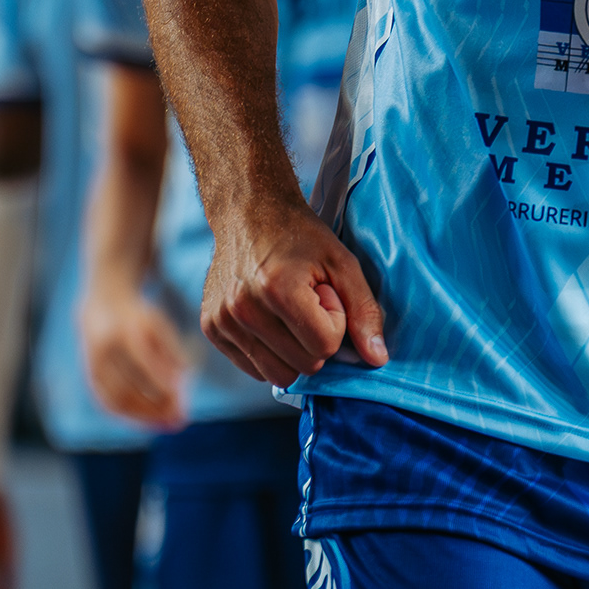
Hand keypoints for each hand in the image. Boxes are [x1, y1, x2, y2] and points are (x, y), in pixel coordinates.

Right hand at [81, 285, 190, 428]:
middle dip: (155, 407)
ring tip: (170, 424)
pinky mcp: (90, 378)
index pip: (142, 362)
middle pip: (128, 387)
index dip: (161, 382)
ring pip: (117, 400)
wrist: (102, 307)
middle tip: (180, 419)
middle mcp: (104, 350)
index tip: (182, 397)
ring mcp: (93, 366)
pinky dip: (131, 416)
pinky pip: (109, 404)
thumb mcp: (158, 325)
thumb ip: (170, 349)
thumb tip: (182, 379)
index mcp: (123, 331)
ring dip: (145, 417)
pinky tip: (152, 421)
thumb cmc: (139, 319)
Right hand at [202, 191, 386, 383]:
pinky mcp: (210, 328)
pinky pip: (254, 369)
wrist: (249, 213)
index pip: (325, 346)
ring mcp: (222, 321)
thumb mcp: (342, 263)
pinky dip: (271, 353)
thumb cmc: (300, 236)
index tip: (324, 294)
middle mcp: (243, 309)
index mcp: (277, 289)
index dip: (335, 322)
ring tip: (289, 313)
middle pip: (304, 367)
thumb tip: (377, 360)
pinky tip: (271, 321)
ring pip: (278, 376)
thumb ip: (364, 311)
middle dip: (316, 339)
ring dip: (294, 351)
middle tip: (308, 303)